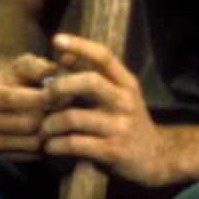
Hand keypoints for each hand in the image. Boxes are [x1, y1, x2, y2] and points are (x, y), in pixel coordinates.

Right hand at [0, 53, 57, 162]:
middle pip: (25, 123)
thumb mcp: (25, 65)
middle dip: (51, 116)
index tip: (63, 94)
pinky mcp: (4, 156)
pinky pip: (33, 156)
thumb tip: (49, 70)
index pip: (13, 98)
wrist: (9, 100)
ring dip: (52, 132)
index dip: (41, 97)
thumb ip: (36, 65)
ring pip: (32, 142)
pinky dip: (47, 145)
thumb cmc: (20, 78)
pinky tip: (53, 132)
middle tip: (70, 109)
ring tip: (63, 120)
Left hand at [37, 34, 173, 186]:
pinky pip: (75, 144)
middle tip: (45, 96)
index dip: (80, 45)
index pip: (104, 56)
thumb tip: (65, 57)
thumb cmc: (127, 123)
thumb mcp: (121, 96)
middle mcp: (126, 102)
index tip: (57, 39)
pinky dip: (56, 145)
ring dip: (50, 123)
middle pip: (89, 82)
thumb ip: (96, 77)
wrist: (156, 159)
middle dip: (60, 86)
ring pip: (73, 117)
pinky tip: (51, 147)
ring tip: (43, 129)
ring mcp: (120, 128)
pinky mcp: (113, 152)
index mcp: (127, 84)